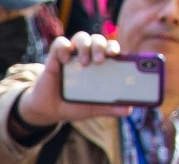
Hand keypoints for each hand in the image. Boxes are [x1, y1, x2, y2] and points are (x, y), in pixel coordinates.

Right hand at [15, 34, 134, 129]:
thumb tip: (128, 109)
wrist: (50, 109)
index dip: (114, 48)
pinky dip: (64, 48)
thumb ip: (109, 107)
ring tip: (84, 62)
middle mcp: (87, 55)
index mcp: (99, 65)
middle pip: (98, 40)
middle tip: (100, 61)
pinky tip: (65, 60)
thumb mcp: (92, 107)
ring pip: (81, 37)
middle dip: (101, 46)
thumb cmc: (73, 104)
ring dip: (85, 46)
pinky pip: (60, 43)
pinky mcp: (55, 57)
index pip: (110, 49)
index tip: (116, 55)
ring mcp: (71, 55)